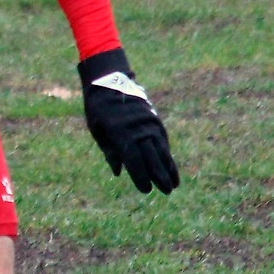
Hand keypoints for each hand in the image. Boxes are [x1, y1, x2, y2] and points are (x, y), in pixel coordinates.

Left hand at [79, 48, 178, 195]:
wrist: (111, 81)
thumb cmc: (99, 109)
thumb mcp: (97, 130)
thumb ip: (109, 151)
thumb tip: (119, 172)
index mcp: (120, 133)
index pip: (133, 159)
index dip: (140, 176)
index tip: (146, 190)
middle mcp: (138, 128)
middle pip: (151, 156)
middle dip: (159, 176)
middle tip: (167, 191)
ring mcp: (148, 123)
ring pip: (161, 149)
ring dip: (168, 167)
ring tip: (175, 184)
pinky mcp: (154, 119)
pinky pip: (162, 140)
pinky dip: (167, 154)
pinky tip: (170, 166)